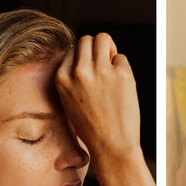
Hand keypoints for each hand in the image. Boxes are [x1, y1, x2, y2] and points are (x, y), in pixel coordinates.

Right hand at [55, 33, 140, 161]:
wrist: (112, 147)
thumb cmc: (93, 129)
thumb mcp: (70, 103)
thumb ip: (73, 79)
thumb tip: (85, 56)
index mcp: (62, 79)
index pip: (72, 49)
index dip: (84, 57)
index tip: (91, 71)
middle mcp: (79, 72)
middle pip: (87, 39)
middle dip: (97, 48)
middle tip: (105, 65)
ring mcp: (101, 71)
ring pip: (104, 38)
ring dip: (109, 49)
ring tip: (113, 67)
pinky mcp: (121, 74)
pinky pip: (122, 58)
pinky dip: (123, 69)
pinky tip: (122, 87)